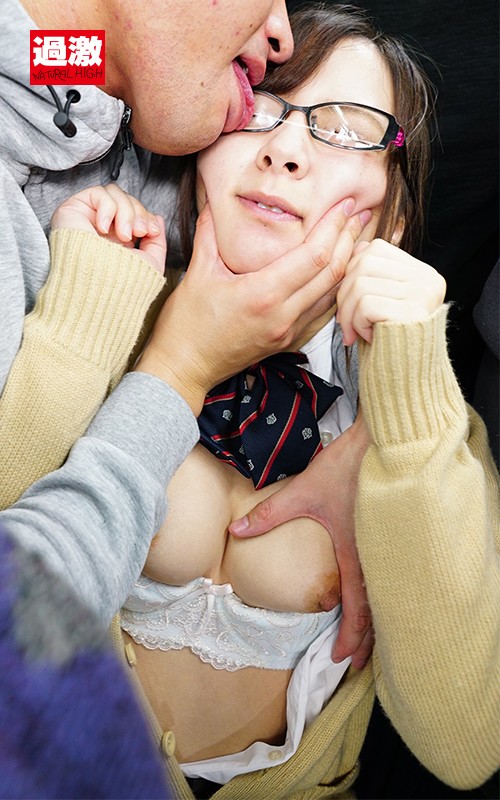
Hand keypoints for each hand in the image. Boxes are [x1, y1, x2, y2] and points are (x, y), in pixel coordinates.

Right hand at [51, 184, 166, 274]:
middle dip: (138, 213)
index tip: (152, 231)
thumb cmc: (121, 284)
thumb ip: (157, 241)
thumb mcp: (150, 263)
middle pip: (126, 199)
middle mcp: (102, 227)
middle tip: (137, 233)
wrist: (98, 290)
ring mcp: (87, 217)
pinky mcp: (72, 210)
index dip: (146, 216)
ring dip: (125, 212)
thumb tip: (158, 217)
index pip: (134, 211)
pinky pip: (98, 193)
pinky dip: (107, 209)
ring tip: (123, 235)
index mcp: (117, 237)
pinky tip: (102, 229)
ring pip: (114, 193)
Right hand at [135, 199, 370, 413]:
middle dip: (349, 240)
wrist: (184, 369)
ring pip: (332, 295)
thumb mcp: (196, 274)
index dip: (334, 228)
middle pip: (331, 274)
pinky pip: (321, 313)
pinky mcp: (288, 341)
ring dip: (348, 265)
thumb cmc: (186, 326)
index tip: (345, 205)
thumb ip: (209, 234)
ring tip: (357, 239)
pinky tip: (338, 274)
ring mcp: (288, 331)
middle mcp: (283, 315)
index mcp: (263, 294)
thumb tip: (215, 203)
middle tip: (360, 214)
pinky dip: (334, 290)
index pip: (313, 256)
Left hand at [229, 413, 373, 668]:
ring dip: (376, 622)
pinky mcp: (391, 535)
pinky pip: (390, 577)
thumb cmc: (346, 467)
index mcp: (355, 554)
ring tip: (368, 640)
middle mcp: (375, 557)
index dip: (351, 638)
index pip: (357, 609)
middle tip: (357, 663)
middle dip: (368, 641)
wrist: (384, 441)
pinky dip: (382, 597)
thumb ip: (269, 514)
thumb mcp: (303, 491)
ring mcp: (387, 547)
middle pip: (377, 612)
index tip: (342, 658)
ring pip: (386, 596)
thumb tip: (235, 531)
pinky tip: (375, 599)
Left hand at [337, 239, 446, 345]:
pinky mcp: (414, 313)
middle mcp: (427, 278)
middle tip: (346, 323)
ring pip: (361, 284)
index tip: (351, 302)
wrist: (406, 380)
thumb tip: (354, 249)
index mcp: (421, 271)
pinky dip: (358, 323)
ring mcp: (423, 294)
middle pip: (363, 263)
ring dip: (349, 313)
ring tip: (357, 332)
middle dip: (344, 295)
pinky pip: (366, 305)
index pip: (374, 249)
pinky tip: (369, 337)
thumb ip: (372, 275)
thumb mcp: (380, 301)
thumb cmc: (388, 341)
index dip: (352, 273)